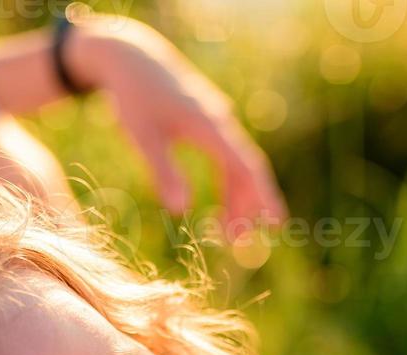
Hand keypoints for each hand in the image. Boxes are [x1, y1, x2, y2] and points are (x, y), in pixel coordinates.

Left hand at [66, 17, 286, 228]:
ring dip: (237, 199)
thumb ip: (162, 171)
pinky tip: (223, 205)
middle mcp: (220, 121)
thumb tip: (181, 210)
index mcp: (210, 126)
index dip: (262, 195)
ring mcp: (216, 121)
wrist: (130, 58)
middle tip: (242, 244)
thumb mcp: (142, 136)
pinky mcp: (207, 123)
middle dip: (248, 206)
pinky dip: (228, 183)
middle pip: (246, 168)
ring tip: (230, 233)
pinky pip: (227, 158)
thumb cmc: (133, 97)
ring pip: (236, 165)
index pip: (245, 165)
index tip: (275, 223)